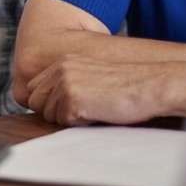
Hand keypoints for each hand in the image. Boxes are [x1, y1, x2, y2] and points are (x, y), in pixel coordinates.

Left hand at [24, 56, 185, 125]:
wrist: (150, 85)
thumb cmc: (125, 87)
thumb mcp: (90, 77)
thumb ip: (66, 84)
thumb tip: (44, 104)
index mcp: (63, 62)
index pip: (34, 89)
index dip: (48, 103)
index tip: (69, 107)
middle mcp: (60, 69)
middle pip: (35, 102)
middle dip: (54, 112)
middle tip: (83, 110)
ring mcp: (64, 82)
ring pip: (49, 115)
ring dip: (69, 118)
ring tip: (94, 109)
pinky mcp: (71, 98)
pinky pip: (63, 121)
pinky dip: (80, 123)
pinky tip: (99, 112)